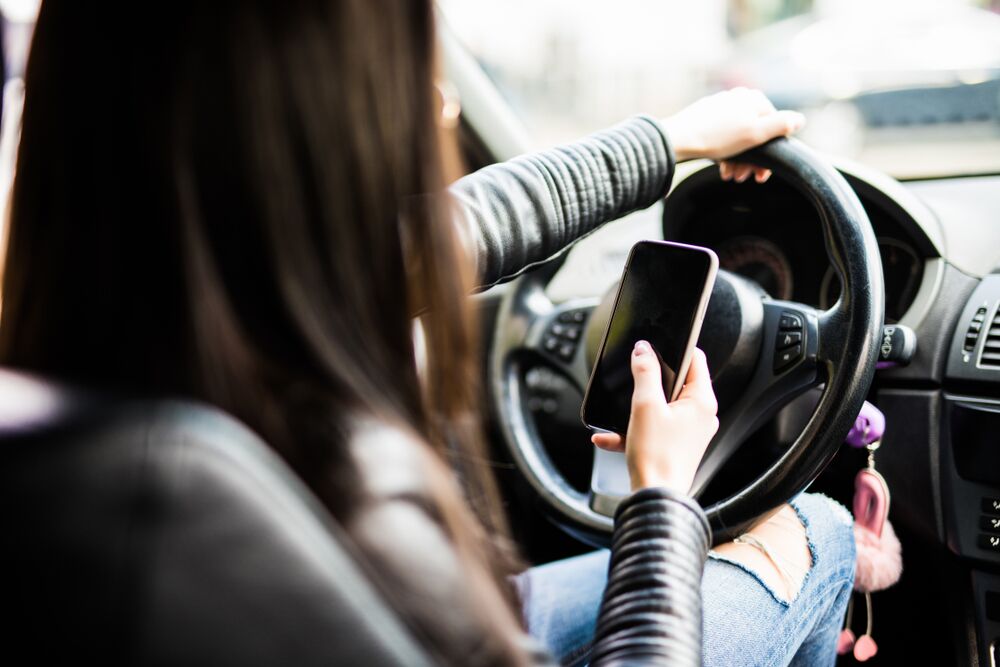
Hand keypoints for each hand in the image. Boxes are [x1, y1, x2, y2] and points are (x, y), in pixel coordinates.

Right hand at [591, 342, 718, 494]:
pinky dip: (634, 429)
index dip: (675, 350)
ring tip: (620, 414)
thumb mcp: (645, 406)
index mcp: (702, 402)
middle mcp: (702, 416)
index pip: (697, 360)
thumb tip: (644, 351)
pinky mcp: (676, 446)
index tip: (654, 349)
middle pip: (677, 383)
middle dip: (651, 382)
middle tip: (634, 383)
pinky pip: (654, 429)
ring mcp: (690, 433)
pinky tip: (609, 437)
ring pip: (662, 407)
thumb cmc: (657, 456)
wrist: (655, 498)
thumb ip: (645, 372)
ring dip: (637, 408)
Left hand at [661, 88, 805, 183]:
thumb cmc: (718, 138)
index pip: (773, 128)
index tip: (761, 176)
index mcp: (754, 99)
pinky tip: (720, 167)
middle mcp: (739, 98)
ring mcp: (721, 106)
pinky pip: (722, 136)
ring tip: (730, 176)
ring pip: (738, 137)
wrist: (678, 139)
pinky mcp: (706, 116)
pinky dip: (725, 152)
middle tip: (743, 178)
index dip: (770, 154)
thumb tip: (800, 120)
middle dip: (751, 160)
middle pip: (754, 134)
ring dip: (738, 159)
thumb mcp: (755, 133)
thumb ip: (780, 126)